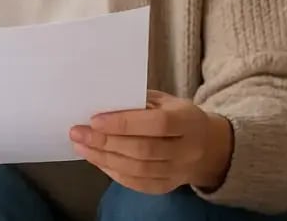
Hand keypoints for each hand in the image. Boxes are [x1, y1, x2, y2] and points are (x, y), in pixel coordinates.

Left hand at [70, 90, 233, 194]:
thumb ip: (138, 101)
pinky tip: (97, 160)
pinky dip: (113, 173)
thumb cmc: (178, 116)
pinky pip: (138, 184)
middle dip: (106, 142)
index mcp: (188, 121)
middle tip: (78, 133)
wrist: (208, 147)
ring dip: (104, 159)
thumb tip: (102, 104)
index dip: (124, 123)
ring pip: (138, 170)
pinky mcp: (168, 187)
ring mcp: (179, 172)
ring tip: (81, 147)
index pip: (157, 124)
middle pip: (144, 150)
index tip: (94, 119)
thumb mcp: (166, 101)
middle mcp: (187, 149)